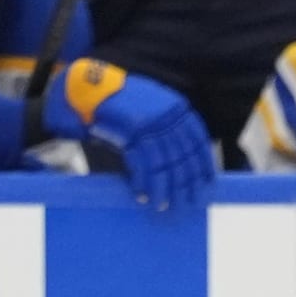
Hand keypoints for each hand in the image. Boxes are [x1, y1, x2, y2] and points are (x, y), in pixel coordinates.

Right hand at [43, 58, 214, 208]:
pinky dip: (142, 182)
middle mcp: (166, 113)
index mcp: (176, 107)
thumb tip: (179, 161)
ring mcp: (149, 121)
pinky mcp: (130, 130)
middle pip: (182, 155)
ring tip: (161, 205)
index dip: (203, 165)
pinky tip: (142, 195)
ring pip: (162, 163)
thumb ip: (166, 128)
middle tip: (185, 203)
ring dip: (162, 188)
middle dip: (184, 183)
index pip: (198, 141)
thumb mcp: (150, 109)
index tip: (207, 185)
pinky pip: (141, 163)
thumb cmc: (118, 105)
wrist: (88, 91)